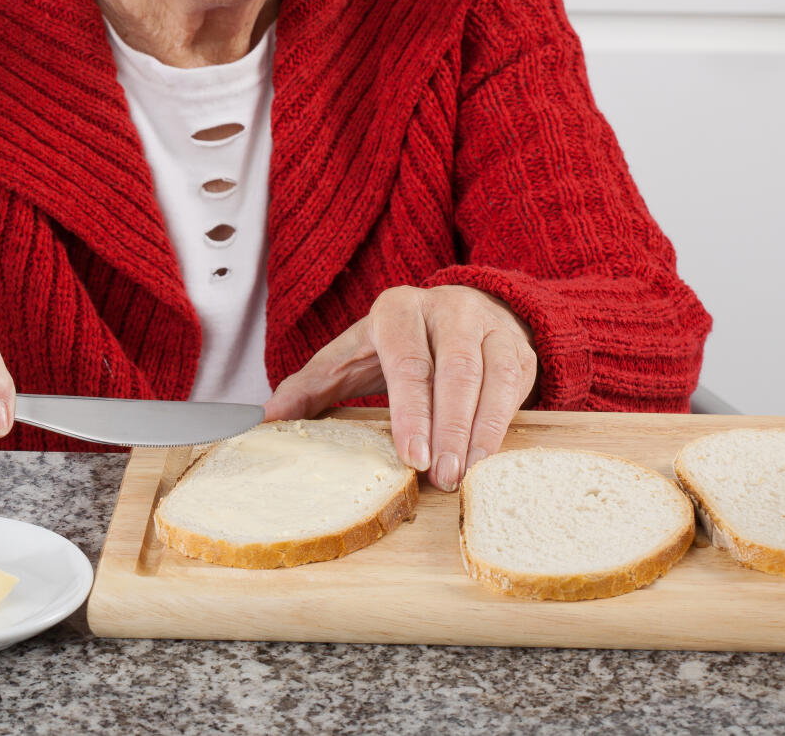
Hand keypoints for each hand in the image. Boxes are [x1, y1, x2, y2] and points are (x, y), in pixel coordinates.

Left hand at [263, 284, 536, 490]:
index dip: (410, 410)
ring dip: (477, 433)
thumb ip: (311, 386)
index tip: (411, 455)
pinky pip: (515, 387)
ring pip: (489, 378)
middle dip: (446, 428)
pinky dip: (501, 425)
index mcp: (397, 310)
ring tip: (461, 475)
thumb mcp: (351, 356)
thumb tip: (267, 419)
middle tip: (439, 477)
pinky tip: (486, 458)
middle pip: (452, 370)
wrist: (464, 308)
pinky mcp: (518, 347)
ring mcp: (487, 326)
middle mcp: (446, 310)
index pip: (406, 360)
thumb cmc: (398, 342)